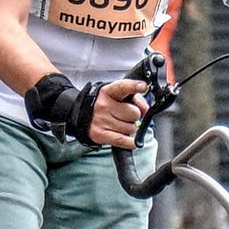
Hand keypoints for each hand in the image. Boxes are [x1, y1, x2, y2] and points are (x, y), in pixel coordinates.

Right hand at [25, 74, 147, 148]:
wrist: (81, 115)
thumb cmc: (104, 104)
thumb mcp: (117, 95)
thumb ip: (135, 99)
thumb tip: (147, 110)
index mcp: (109, 91)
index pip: (123, 87)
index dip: (134, 86)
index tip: (143, 87)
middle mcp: (104, 105)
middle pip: (134, 113)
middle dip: (134, 116)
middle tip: (126, 116)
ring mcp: (101, 120)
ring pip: (131, 128)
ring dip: (130, 128)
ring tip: (120, 124)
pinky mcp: (100, 134)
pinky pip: (123, 140)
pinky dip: (131, 142)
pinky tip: (132, 141)